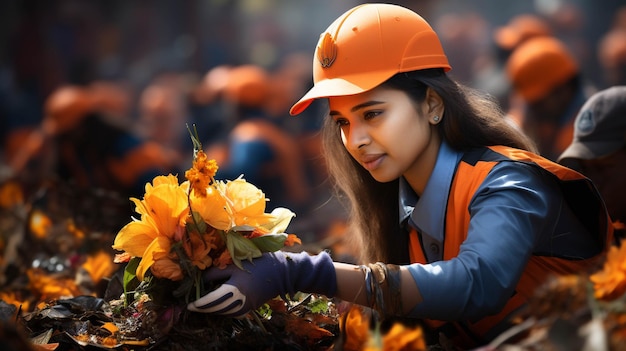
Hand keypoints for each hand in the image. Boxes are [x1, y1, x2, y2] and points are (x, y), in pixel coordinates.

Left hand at [187, 251, 335, 316]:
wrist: (284, 272)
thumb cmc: (260, 262)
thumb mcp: (237, 263)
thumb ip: (218, 272)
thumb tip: (202, 280)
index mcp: (236, 289)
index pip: (212, 300)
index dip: (199, 303)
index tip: (189, 304)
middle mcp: (240, 301)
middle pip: (216, 309)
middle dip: (203, 309)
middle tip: (192, 306)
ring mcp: (246, 306)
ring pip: (224, 313)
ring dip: (212, 310)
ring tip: (202, 306)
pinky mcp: (250, 307)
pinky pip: (232, 312)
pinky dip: (222, 310)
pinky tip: (217, 305)